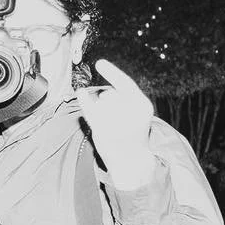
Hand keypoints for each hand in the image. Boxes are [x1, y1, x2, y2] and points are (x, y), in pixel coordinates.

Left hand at [76, 59, 156, 186]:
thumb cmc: (133, 136)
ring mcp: (116, 122)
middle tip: (114, 118)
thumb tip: (101, 90)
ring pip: (100, 103)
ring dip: (100, 109)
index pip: (125, 84)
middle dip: (108, 101)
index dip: (112, 71)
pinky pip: (90, 109)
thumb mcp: (137, 114)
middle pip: (110, 95)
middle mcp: (130, 113)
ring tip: (110, 125)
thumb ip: (124, 100)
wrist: (133, 162)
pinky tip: (82, 94)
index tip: (99, 62)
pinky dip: (85, 101)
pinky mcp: (103, 130)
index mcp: (142, 106)